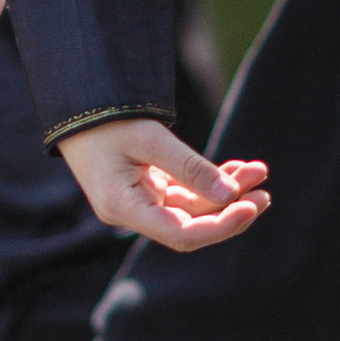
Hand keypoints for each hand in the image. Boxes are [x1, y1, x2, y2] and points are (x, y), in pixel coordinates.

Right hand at [56, 116, 270, 253]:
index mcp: (124, 207)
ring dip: (225, 191)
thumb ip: (190, 167)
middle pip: (191, 225)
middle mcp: (131, 212)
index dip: (221, 226)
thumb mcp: (148, 138)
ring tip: (257, 171)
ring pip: (192, 207)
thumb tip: (231, 193)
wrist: (75, 106)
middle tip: (265, 192)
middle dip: (230, 209)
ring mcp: (138, 202)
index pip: (182, 234)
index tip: (251, 206)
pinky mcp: (145, 189)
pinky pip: (184, 193)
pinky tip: (237, 169)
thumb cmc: (105, 119)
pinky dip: (209, 181)